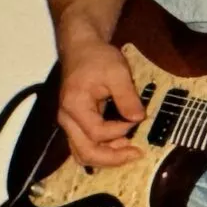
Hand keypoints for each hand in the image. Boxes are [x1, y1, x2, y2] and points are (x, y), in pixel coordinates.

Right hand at [57, 30, 144, 168]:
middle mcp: (67, 120)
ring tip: (130, 151)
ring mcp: (69, 124)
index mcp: (74, 106)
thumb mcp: (117, 72)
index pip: (97, 133)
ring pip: (83, 154)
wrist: (81, 48)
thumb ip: (127, 97)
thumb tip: (138, 119)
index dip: (119, 131)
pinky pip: (85, 146)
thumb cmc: (97, 57)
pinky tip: (121, 146)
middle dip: (112, 158)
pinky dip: (103, 151)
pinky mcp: (76, 124)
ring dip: (107, 158)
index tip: (136, 119)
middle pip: (85, 152)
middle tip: (136, 154)